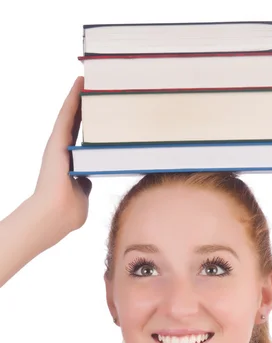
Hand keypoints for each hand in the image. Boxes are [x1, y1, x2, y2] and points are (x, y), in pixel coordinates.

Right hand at [33, 76, 91, 239]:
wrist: (54, 215)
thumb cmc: (68, 212)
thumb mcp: (82, 195)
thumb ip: (84, 185)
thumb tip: (87, 179)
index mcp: (70, 163)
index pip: (82, 138)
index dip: (89, 122)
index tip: (98, 108)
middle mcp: (62, 151)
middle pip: (77, 122)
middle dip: (85, 105)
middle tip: (95, 86)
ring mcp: (58, 145)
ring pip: (71, 115)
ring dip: (79, 96)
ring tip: (89, 77)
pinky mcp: (56, 142)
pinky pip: (67, 115)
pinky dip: (73, 99)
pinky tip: (80, 82)